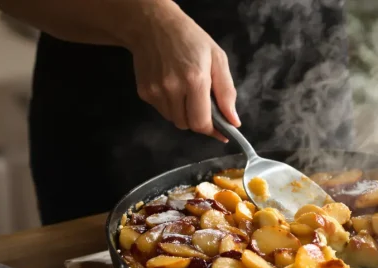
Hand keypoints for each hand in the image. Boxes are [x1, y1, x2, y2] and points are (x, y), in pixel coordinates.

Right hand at [127, 2, 239, 141]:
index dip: (212, 130)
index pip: (201, 123)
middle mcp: (172, 88)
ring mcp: (156, 91)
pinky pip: (162, 111)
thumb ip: (227, 93)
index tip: (220, 131)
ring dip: (184, 113)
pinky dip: (171, 106)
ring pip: (175, 120)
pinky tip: (173, 87)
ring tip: (187, 91)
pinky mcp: (144, 93)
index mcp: (194, 79)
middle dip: (199, 120)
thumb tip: (233, 121)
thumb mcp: (217, 59)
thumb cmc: (190, 39)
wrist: (153, 25)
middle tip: (204, 104)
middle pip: (188, 125)